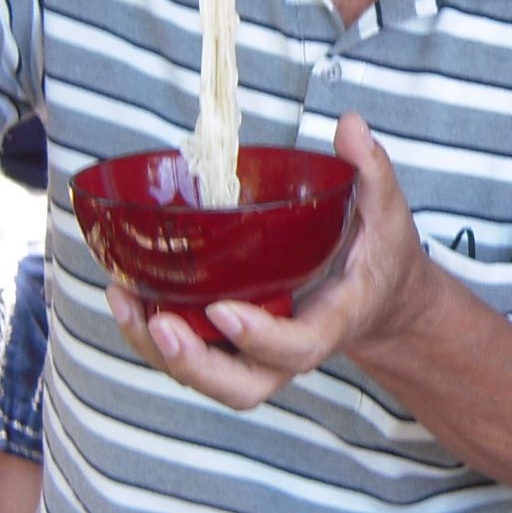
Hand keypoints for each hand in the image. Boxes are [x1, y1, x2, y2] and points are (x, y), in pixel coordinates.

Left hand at [104, 113, 437, 408]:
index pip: (299, 347)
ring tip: (125, 300)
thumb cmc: (379, 257)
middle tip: (162, 325)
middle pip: (243, 386)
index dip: (260, 338)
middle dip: (197, 364)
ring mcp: (257, 352)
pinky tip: (124, 295)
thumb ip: (371, 171)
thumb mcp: (387, 213)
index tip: (222, 309)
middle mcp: (289, 349)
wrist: (380, 300)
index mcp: (331, 321)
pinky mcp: (232, 341)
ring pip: (207, 376)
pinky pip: (191, 353)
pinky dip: (152, 334)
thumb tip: (350, 126)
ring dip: (160, 350)